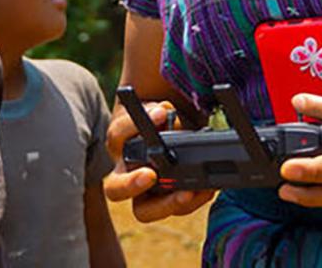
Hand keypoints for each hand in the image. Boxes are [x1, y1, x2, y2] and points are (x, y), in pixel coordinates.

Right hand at [103, 100, 214, 221]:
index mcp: (121, 144)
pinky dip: (193, 200)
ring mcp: (145, 192)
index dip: (132, 125)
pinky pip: (175, 208)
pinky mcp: (165, 202)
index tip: (160, 115)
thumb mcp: (156, 111)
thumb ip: (157, 111)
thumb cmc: (158, 123)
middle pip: (115, 189)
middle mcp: (126, 172)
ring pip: (144, 211)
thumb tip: (163, 113)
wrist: (168, 136)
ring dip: (166, 204)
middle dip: (130, 184)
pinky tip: (206, 189)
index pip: (117, 135)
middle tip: (150, 176)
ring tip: (187, 193)